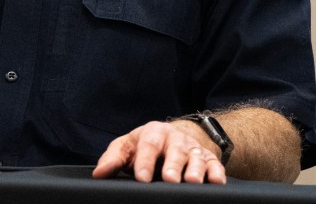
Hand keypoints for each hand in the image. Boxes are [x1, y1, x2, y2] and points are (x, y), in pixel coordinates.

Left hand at [92, 120, 226, 183]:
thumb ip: (113, 159)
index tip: (141, 178)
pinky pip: (214, 165)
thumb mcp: (128, 146)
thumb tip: (98, 174)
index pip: (148, 145)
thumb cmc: (146, 145)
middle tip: (169, 179)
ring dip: (195, 169)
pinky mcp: (208, 159)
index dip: (145, 161)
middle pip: (175, 151)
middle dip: (173, 165)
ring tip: (192, 182)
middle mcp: (175, 139)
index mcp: (153, 133)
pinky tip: (216, 181)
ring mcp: (193, 149)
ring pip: (196, 158)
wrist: (175, 136)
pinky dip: (216, 173)